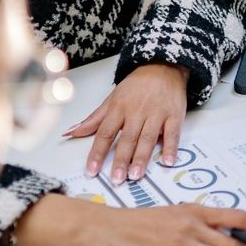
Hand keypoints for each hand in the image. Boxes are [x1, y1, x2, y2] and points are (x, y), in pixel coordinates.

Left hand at [67, 63, 188, 182]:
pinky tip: (167, 162)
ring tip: (136, 175)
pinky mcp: (174, 115)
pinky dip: (170, 148)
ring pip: (147, 138)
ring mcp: (157, 114)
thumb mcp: (112, 99)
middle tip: (116, 178)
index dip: (97, 153)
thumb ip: (94, 119)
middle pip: (127, 138)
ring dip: (141, 158)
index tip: (91, 170)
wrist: (163, 67)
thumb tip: (71, 132)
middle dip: (120, 160)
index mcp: (119, 108)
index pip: (105, 133)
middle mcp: (137, 112)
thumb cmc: (137, 85)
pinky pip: (172, 134)